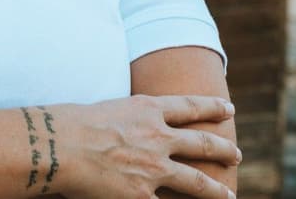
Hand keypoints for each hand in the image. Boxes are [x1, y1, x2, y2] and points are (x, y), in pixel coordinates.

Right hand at [38, 94, 239, 198]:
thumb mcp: (108, 107)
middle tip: (237, 154)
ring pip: (197, 181)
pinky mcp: (142, 196)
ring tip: (229, 195)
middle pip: (202, 143)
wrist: (58, 144)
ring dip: (217, 191)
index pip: (189, 106)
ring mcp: (154, 168)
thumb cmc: (72, 122)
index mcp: (147, 109)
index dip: (212, 106)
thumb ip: (129, 118)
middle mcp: (157, 137)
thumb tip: (135, 125)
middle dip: (223, 149)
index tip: (229, 107)